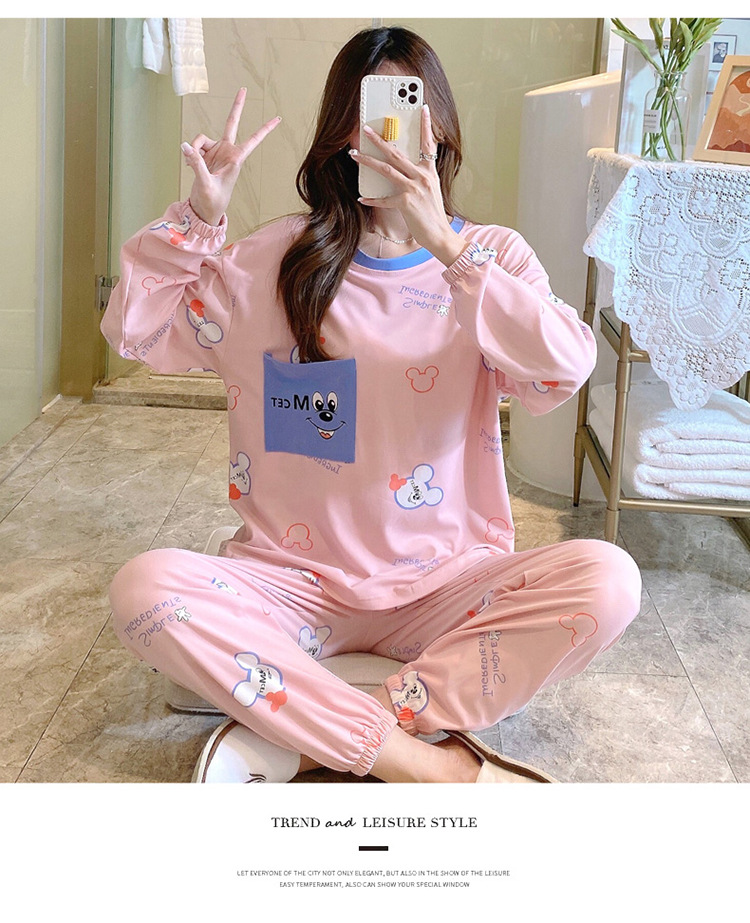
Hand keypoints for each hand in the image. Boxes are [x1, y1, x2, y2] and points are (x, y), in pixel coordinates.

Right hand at [181, 88, 280, 225]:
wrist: (205, 209)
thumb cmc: (212, 201)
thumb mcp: (205, 184)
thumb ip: (196, 163)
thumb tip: (185, 146)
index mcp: (236, 159)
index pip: (253, 140)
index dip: (264, 129)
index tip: (278, 119)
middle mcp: (227, 152)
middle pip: (232, 123)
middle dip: (237, 106)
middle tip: (244, 89)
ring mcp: (216, 152)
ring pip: (201, 138)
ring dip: (194, 148)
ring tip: (190, 163)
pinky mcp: (205, 155)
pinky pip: (194, 146)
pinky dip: (190, 153)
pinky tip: (188, 164)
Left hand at [351, 104, 467, 266]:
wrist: (440, 235)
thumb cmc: (433, 214)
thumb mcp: (430, 190)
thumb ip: (419, 176)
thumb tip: (402, 168)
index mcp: (429, 171)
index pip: (428, 143)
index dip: (426, 125)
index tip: (423, 108)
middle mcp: (422, 177)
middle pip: (397, 153)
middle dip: (379, 140)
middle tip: (366, 129)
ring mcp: (414, 189)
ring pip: (386, 170)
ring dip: (368, 161)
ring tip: (354, 155)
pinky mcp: (406, 203)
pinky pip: (384, 199)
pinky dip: (372, 199)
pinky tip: (362, 197)